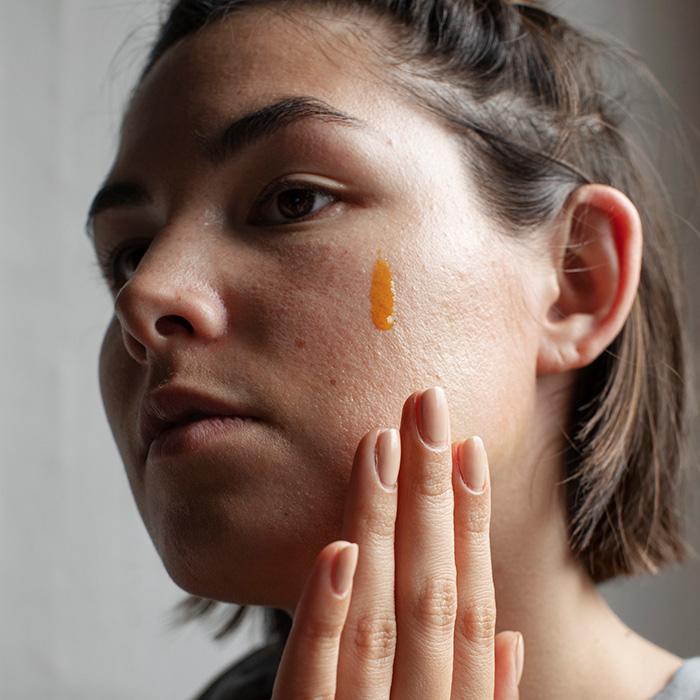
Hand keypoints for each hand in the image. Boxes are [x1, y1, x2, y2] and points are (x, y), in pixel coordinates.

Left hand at [271, 386, 524, 698]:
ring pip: (376, 616)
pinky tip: (336, 548)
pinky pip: (309, 679)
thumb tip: (513, 638)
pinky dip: (324, 613)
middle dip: (433, 491)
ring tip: (382, 442)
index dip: (473, 522)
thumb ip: (485, 697)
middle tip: (426, 404)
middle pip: (432, 589)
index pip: (474, 603)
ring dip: (382, 523)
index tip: (470, 446)